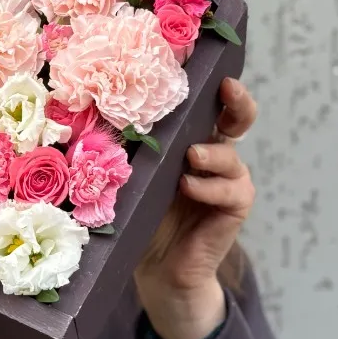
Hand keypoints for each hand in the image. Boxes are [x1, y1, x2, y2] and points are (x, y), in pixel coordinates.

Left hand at [134, 77, 256, 338]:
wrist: (155, 268)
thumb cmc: (137, 214)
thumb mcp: (132, 175)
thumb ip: (132, 150)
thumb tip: (99, 116)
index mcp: (188, 139)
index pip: (206, 106)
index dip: (212, 86)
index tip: (210, 70)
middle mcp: (213, 155)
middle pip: (238, 119)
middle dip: (238, 102)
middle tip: (228, 90)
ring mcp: (228, 182)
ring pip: (230, 158)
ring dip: (212, 155)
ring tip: (191, 156)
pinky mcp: (234, 208)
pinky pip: (232, 191)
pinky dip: (210, 188)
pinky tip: (190, 186)